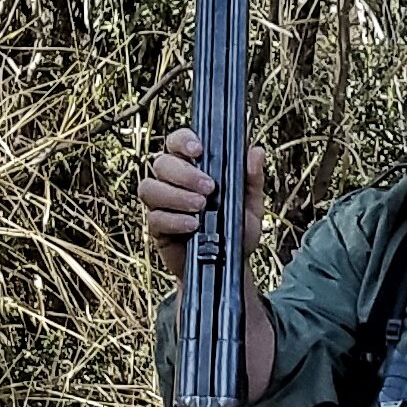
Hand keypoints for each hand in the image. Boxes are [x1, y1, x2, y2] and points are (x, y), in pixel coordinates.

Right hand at [141, 127, 264, 281]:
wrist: (230, 266)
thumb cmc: (237, 229)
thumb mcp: (250, 204)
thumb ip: (252, 179)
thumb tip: (256, 151)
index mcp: (193, 167)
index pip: (177, 142)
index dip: (183, 140)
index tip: (198, 150)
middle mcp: (172, 181)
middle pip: (162, 163)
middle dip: (184, 173)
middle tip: (209, 188)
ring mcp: (161, 204)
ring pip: (149, 187)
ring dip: (175, 195)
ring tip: (200, 207)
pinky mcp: (157, 227)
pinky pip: (154, 217)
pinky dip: (174, 219)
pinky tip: (193, 225)